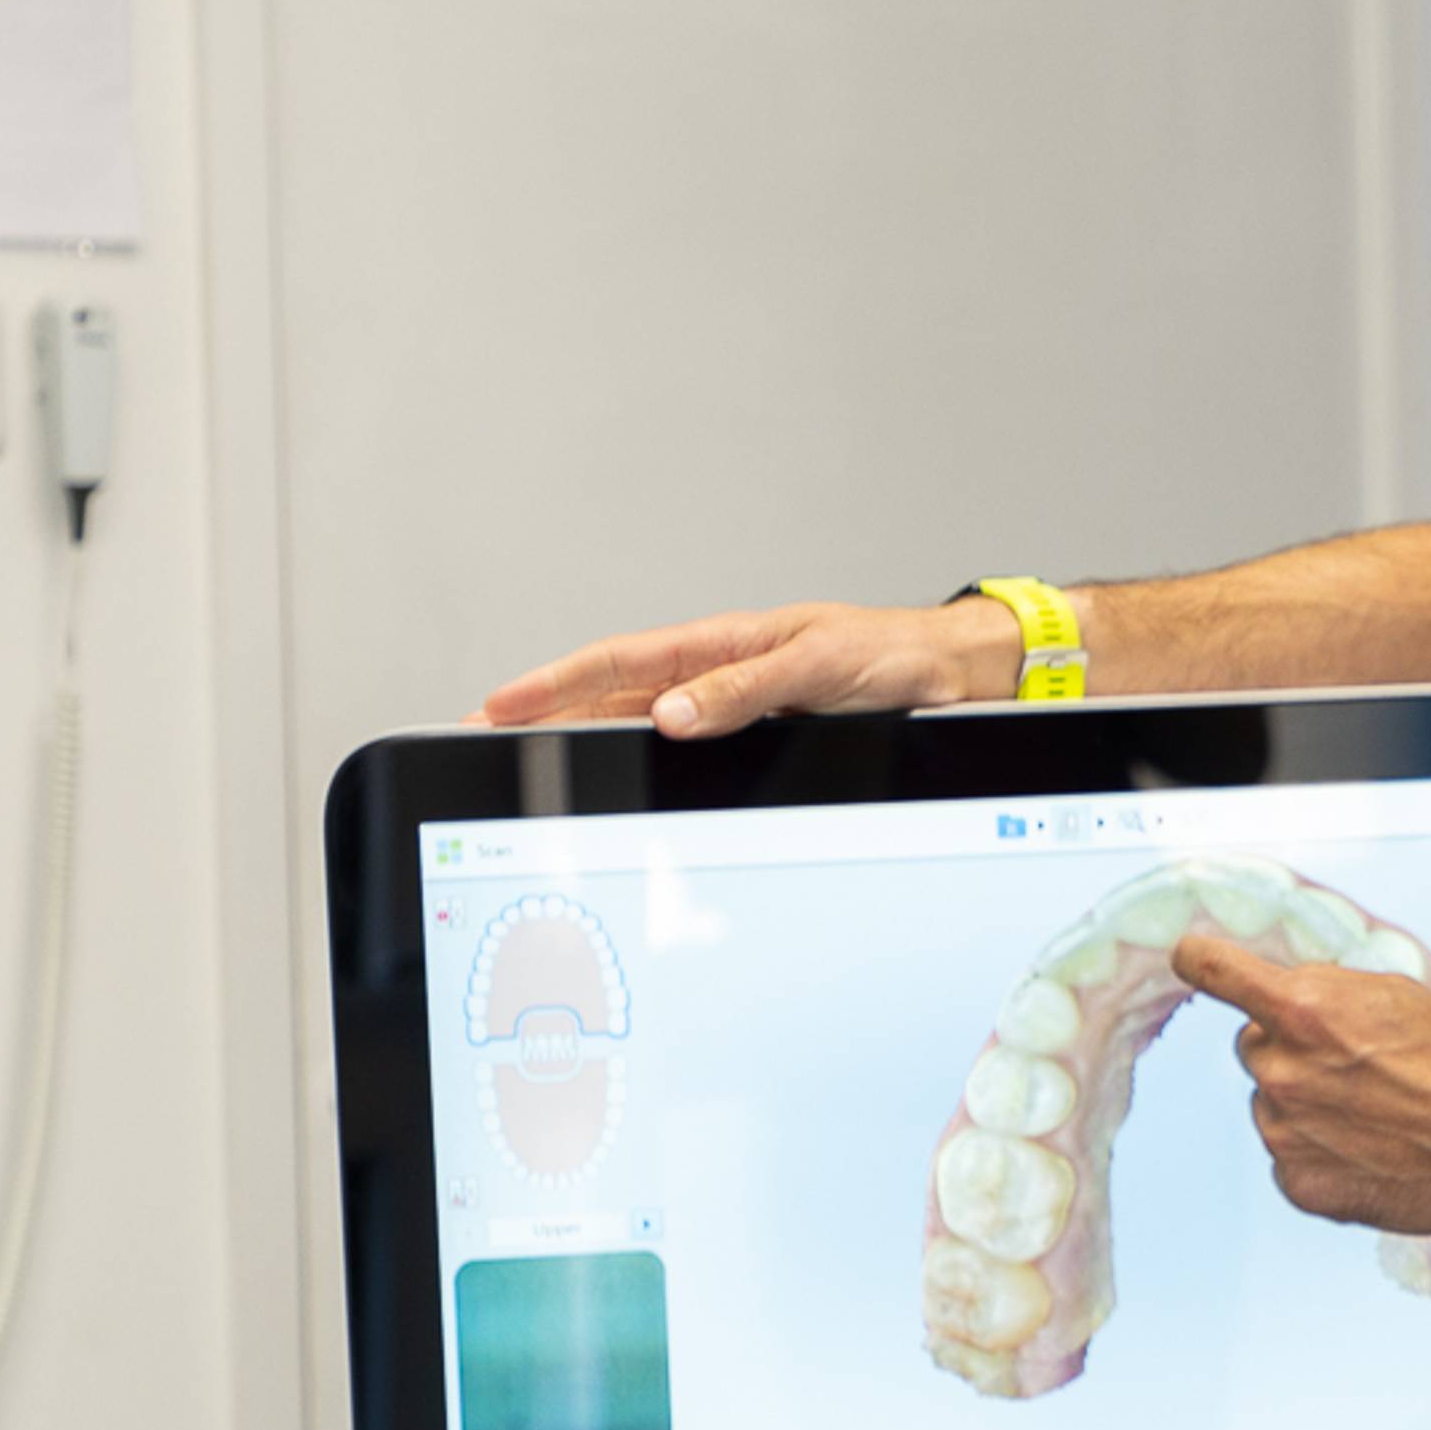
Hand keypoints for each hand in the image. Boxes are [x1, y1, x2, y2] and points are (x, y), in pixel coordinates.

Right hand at [473, 597, 1023, 735]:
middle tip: (477, 738)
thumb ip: (746, 689)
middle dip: (543, 715)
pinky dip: (638, 766)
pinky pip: (683, 755)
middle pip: (611, 696)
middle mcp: (720, 676)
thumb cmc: (894, 656)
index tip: (497, 705)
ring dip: (581, 741)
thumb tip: (672, 716)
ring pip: (637, 725)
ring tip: (523, 765)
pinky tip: (614, 786)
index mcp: (726, 643)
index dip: (553, 684)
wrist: (953, 676)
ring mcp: (733, 709)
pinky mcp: (757, 741)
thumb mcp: (820, 667)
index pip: (620, 662)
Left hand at [1171, 933, 1430, 1238]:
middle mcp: (1281, 1072)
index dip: (1200, 960)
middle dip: (1292, 1049)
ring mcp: (1285, 1135)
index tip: (1189, 957)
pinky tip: (1373, 1150)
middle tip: (1357, 1065)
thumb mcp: (1399, 995)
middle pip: (1254, 1047)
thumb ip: (1329, 992)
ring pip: (1272, 1106)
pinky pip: (1290, 1156)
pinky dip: (1322, 1153)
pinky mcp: (1300, 1185)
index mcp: (1304, 1012)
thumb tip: (1286, 994)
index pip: (1216, 972)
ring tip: (1379, 1114)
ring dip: (1308, 1105)